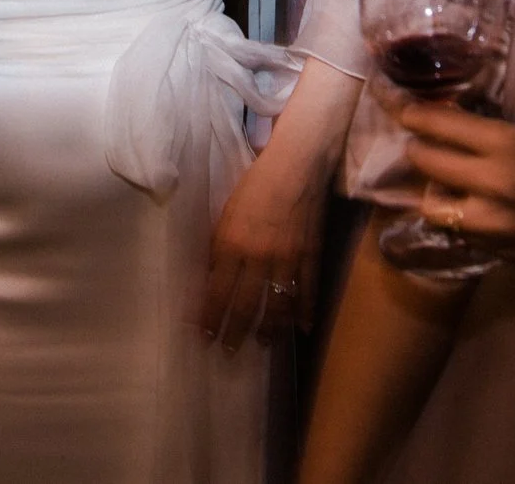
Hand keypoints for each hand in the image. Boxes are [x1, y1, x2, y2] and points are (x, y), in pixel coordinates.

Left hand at [202, 134, 324, 351]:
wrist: (297, 164)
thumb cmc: (255, 182)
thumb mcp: (227, 212)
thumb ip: (221, 246)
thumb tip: (214, 275)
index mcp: (232, 244)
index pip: (217, 292)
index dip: (210, 318)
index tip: (203, 336)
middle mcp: (259, 257)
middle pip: (247, 306)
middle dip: (236, 333)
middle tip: (229, 351)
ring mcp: (288, 259)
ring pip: (278, 305)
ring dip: (270, 329)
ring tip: (262, 344)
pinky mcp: (311, 255)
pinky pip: (308, 290)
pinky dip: (305, 312)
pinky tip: (301, 329)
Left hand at [399, 100, 514, 300]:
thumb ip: (492, 133)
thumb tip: (449, 119)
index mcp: (508, 144)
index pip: (441, 122)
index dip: (413, 113)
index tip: (399, 106)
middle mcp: (492, 181)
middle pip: (424, 158)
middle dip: (417, 148)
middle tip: (421, 142)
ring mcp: (487, 219)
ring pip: (429, 200)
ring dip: (431, 188)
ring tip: (445, 181)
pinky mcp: (487, 246)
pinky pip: (451, 226)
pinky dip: (451, 214)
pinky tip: (465, 206)